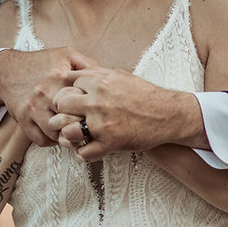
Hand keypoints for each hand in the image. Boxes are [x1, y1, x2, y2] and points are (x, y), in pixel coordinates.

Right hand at [0, 48, 95, 146]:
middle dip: (81, 126)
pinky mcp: (23, 119)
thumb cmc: (41, 62)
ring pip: (56, 133)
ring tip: (74, 132)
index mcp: (60, 77)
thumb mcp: (67, 55)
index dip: (93, 109)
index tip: (99, 113)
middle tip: (88, 128)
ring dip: (66, 136)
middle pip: (70, 119)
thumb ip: (88, 64)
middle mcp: (45, 93)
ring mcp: (33, 108)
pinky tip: (57, 134)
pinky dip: (51, 141)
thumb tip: (107, 78)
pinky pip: (40, 140)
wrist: (7, 69)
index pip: (83, 100)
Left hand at [54, 66, 206, 160]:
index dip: (68, 91)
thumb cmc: (144, 94)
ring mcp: (102, 124)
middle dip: (61, 110)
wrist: (167, 114)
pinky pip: (83, 153)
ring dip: (68, 134)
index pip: (67, 84)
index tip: (73, 98)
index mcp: (99, 82)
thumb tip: (73, 73)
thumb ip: (95, 73)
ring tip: (74, 134)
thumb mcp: (119, 75)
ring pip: (66, 131)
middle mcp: (98, 102)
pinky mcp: (109, 144)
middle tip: (66, 115)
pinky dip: (83, 153)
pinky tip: (88, 148)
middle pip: (61, 104)